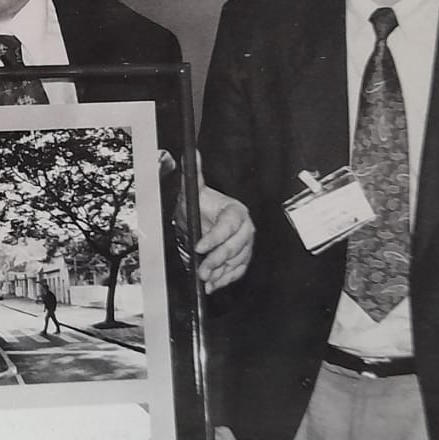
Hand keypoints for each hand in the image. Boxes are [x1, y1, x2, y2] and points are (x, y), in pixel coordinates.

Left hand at [160, 150, 252, 291]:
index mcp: (236, 212)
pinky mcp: (243, 259)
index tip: (200, 246)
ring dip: (221, 272)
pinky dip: (226, 279)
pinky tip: (214, 285)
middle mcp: (246, 229)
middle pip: (235, 247)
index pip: (228, 226)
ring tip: (206, 279)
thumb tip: (192, 153)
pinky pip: (238, 271)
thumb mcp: (194, 191)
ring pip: (237, 261)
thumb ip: (193, 174)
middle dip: (217, 259)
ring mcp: (246, 245)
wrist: (206, 220)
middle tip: (202, 270)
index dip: (215, 238)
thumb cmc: (202, 206)